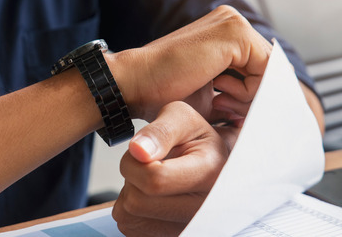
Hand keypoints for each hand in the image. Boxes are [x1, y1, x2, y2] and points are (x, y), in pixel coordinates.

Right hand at [107, 5, 271, 120]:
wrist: (135, 84)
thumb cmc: (163, 93)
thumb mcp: (211, 94)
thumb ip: (238, 95)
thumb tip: (265, 109)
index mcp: (224, 30)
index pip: (261, 64)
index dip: (257, 94)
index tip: (237, 114)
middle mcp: (231, 20)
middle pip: (269, 66)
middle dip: (255, 96)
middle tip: (227, 109)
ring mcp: (234, 23)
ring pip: (270, 69)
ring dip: (251, 96)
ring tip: (219, 101)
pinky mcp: (235, 33)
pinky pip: (267, 69)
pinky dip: (250, 91)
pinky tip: (221, 95)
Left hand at [112, 102, 228, 236]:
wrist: (210, 160)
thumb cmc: (195, 137)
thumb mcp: (182, 118)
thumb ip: (160, 131)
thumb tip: (138, 151)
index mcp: (211, 173)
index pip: (154, 180)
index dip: (133, 162)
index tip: (142, 151)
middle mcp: (205, 208)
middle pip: (137, 202)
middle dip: (131, 178)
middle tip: (149, 164)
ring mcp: (190, 227)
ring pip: (130, 218)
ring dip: (131, 194)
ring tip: (153, 179)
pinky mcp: (174, 236)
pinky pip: (131, 229)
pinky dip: (133, 211)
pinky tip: (152, 196)